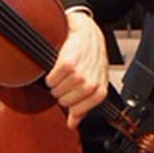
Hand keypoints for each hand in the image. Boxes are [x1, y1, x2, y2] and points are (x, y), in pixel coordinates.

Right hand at [45, 10, 108, 128]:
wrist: (85, 28)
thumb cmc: (86, 55)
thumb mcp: (89, 79)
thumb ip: (82, 103)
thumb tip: (72, 124)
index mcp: (101, 80)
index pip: (93, 102)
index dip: (80, 109)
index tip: (70, 110)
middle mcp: (94, 72)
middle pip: (77, 96)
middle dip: (64, 98)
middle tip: (59, 92)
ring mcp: (83, 64)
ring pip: (67, 86)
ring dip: (57, 88)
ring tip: (55, 83)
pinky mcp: (71, 56)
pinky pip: (58, 74)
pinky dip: (52, 77)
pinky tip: (52, 75)